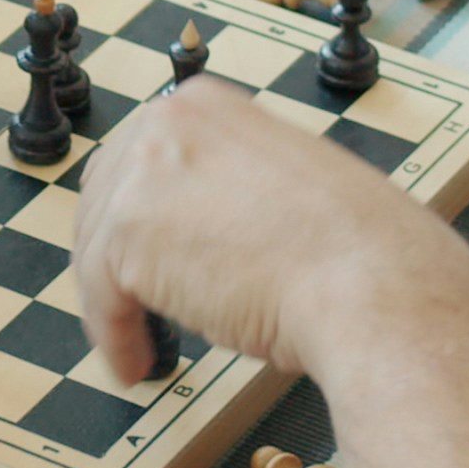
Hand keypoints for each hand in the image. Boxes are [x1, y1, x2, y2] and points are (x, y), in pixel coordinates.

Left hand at [73, 76, 463, 381]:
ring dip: (116, 306)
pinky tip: (135, 363)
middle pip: (106, 198)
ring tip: (140, 346)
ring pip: (99, 249)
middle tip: (130, 304)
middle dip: (116, 259)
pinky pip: (101, 296)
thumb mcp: (285, 184)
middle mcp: (166, 123)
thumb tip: (200, 225)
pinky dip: (114, 337)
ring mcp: (141, 174)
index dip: (140, 218)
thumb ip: (231, 187)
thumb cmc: (354, 250)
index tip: (141, 255)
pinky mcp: (126, 233)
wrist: (369, 281)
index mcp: (207, 104)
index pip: (142, 160)